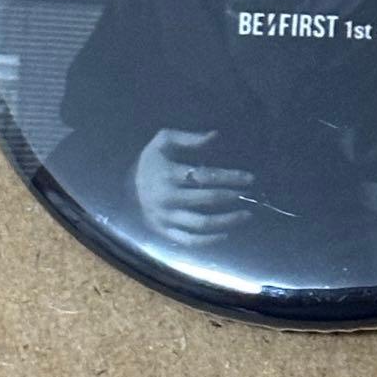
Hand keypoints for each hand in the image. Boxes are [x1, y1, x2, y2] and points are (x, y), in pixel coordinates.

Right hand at [134, 129, 254, 247]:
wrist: (126, 185)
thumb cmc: (151, 161)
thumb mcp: (163, 140)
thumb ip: (189, 138)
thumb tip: (215, 135)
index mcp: (168, 174)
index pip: (205, 176)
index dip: (230, 177)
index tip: (249, 178)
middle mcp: (167, 199)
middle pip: (207, 199)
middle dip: (232, 195)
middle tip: (250, 193)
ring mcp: (165, 218)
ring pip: (201, 224)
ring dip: (226, 221)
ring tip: (245, 215)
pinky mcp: (164, 232)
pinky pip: (188, 241)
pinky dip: (208, 240)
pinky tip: (225, 233)